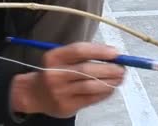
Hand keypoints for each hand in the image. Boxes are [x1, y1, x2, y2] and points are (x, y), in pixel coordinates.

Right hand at [10, 42, 124, 117]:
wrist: (34, 94)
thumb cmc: (54, 72)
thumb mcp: (61, 58)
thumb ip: (83, 55)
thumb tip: (113, 54)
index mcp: (53, 57)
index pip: (79, 50)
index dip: (99, 51)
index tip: (115, 53)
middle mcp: (54, 74)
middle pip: (86, 70)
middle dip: (109, 69)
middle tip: (122, 68)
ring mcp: (59, 92)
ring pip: (90, 87)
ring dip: (109, 82)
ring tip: (120, 79)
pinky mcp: (66, 106)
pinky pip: (90, 99)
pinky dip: (104, 93)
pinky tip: (111, 89)